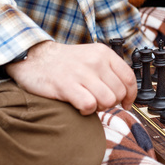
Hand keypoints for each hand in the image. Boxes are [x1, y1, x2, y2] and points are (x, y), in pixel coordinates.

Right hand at [5, 40, 137, 114]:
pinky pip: (89, 106)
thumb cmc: (64, 62)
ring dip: (99, 107)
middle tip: (98, 101)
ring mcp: (81, 73)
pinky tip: (78, 105)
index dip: (131, 95)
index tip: (126, 103)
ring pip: (107, 101)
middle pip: (118, 93)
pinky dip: (86, 111)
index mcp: (103, 53)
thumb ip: (108, 70)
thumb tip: (125, 91)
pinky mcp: (66, 85)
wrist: (34, 58)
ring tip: (88, 102)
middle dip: (110, 103)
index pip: (129, 78)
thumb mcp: (91, 56)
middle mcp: (95, 61)